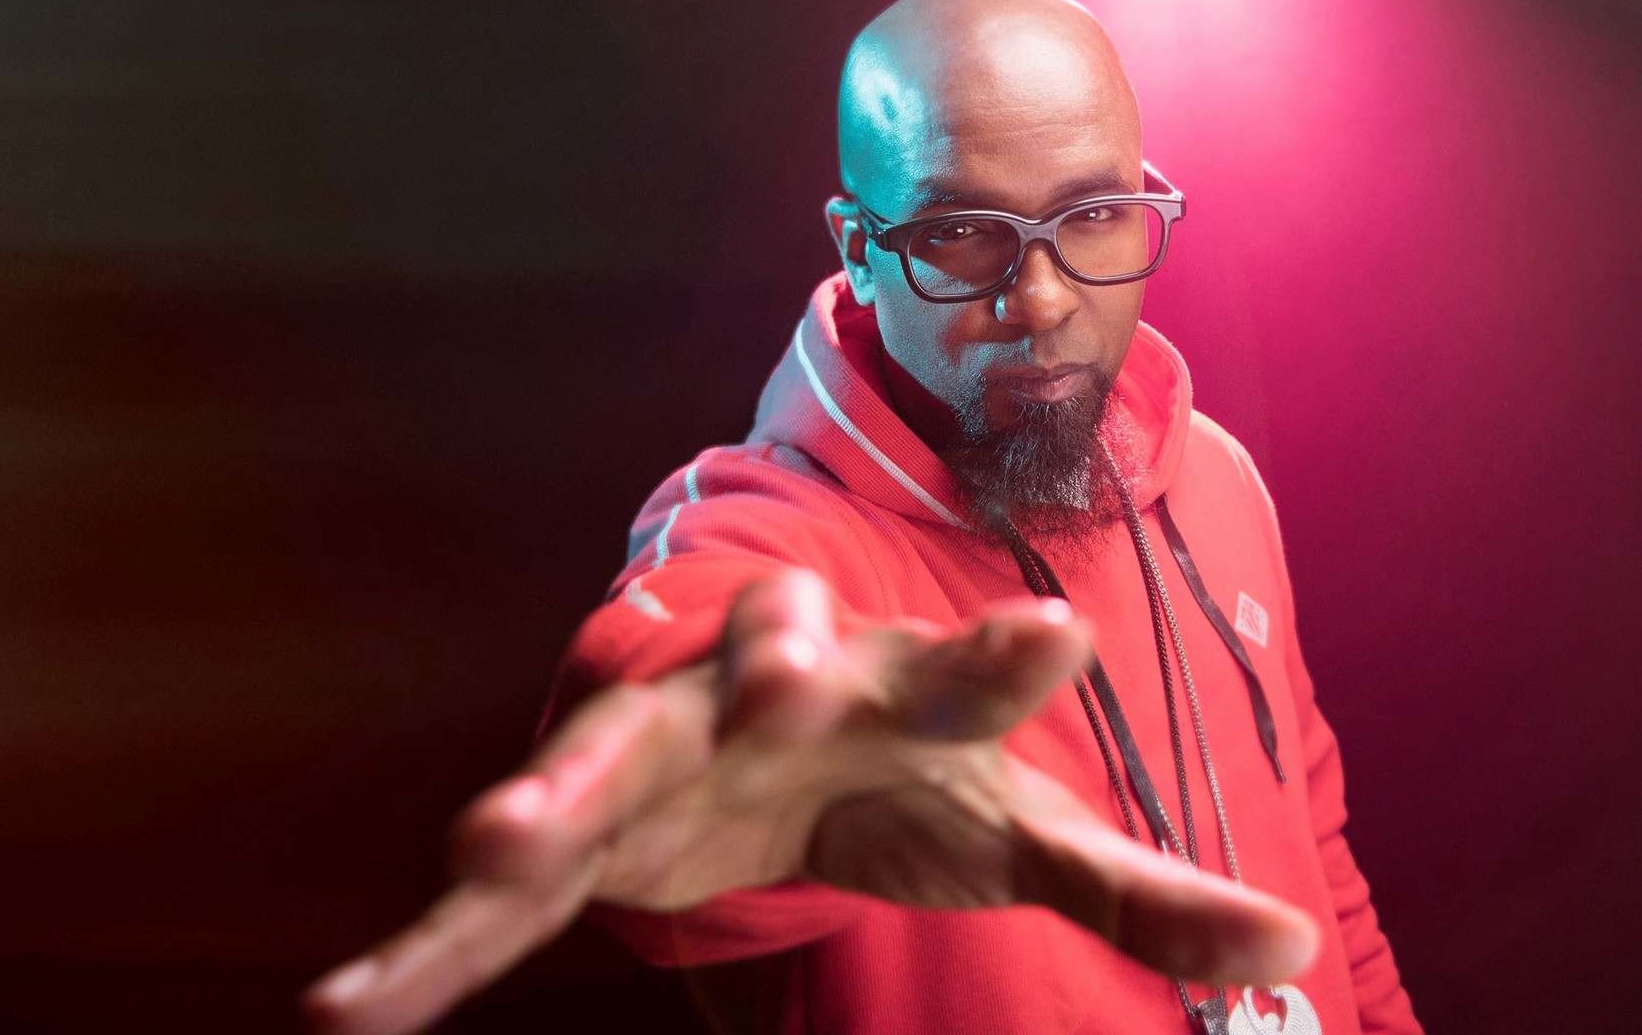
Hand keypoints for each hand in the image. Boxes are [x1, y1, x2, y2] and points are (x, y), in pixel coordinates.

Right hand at [302, 568, 1318, 1033]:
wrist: (766, 740)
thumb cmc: (901, 767)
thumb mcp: (1014, 831)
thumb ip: (1134, 892)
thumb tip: (1294, 950)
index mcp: (894, 683)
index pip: (962, 665)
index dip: (1000, 660)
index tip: (1051, 643)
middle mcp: (772, 685)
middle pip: (762, 659)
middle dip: (763, 661)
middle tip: (775, 671)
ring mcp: (662, 747)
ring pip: (606, 752)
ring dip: (555, 787)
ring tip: (498, 840)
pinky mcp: (579, 832)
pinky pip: (496, 888)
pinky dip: (430, 939)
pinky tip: (347, 1006)